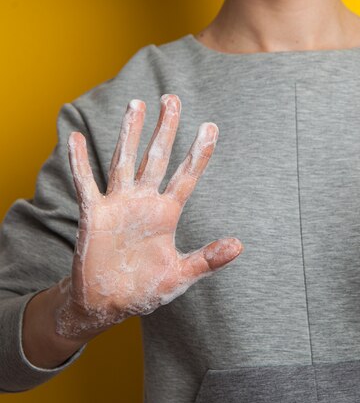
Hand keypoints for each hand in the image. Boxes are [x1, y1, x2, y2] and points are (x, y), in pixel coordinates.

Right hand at [55, 94, 242, 338]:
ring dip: (130, 133)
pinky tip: (76, 138)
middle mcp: (144, 202)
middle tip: (173, 99)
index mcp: (167, 214)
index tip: (210, 127)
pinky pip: (86, 184)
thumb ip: (208, 259)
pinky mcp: (94, 215)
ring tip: (137, 104)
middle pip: (157, 157)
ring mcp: (119, 205)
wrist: (108, 303)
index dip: (198, 153)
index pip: (186, 176)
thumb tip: (240, 245)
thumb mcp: (180, 274)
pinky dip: (80, 162)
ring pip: (125, 161)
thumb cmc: (146, 288)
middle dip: (165, 129)